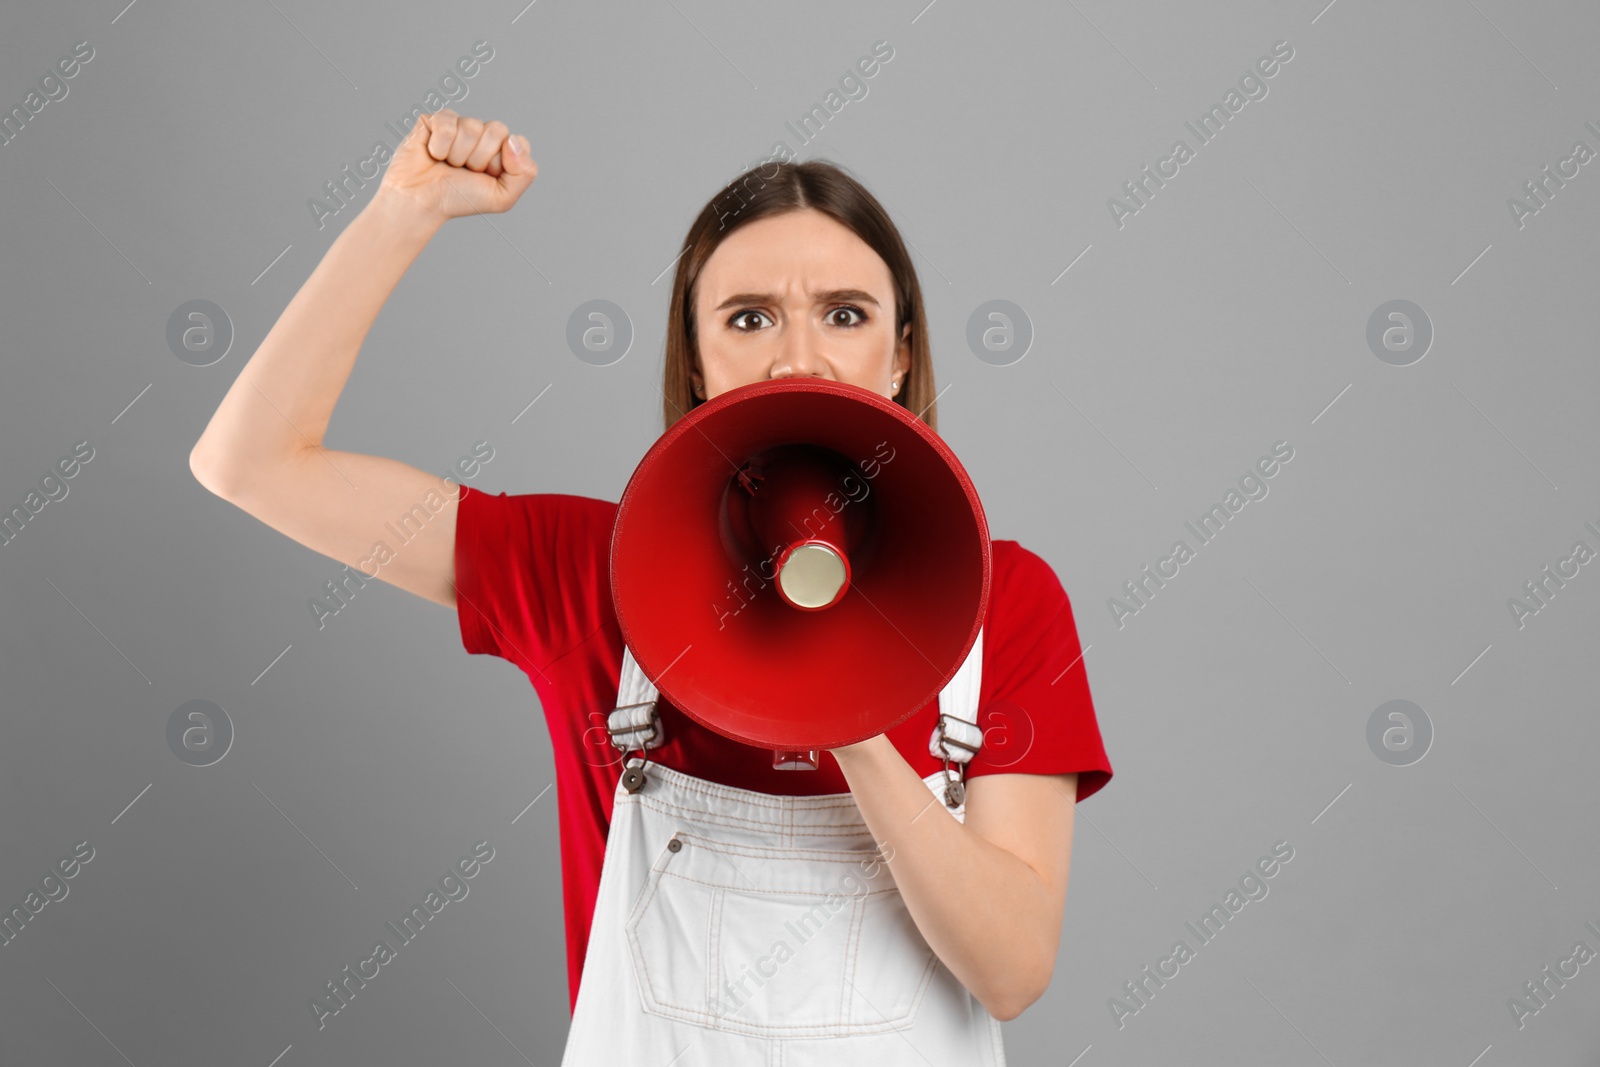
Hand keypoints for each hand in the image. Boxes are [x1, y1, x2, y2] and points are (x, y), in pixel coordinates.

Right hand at [377, 109, 537, 224]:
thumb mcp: (502, 197)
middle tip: (465, 171)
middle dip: (480, 158)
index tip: (487, 176)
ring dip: (458, 155)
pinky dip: (439, 146)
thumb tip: (514, 140)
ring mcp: (459, 124)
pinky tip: (434, 154)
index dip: (502, 163)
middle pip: (496, 129)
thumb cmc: (460, 199)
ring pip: (471, 127)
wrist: (422, 202)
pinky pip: (447, 125)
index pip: (518, 142)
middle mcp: (482, 134)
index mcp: (502, 150)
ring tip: (449, 164)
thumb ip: (525, 173)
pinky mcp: (435, 120)